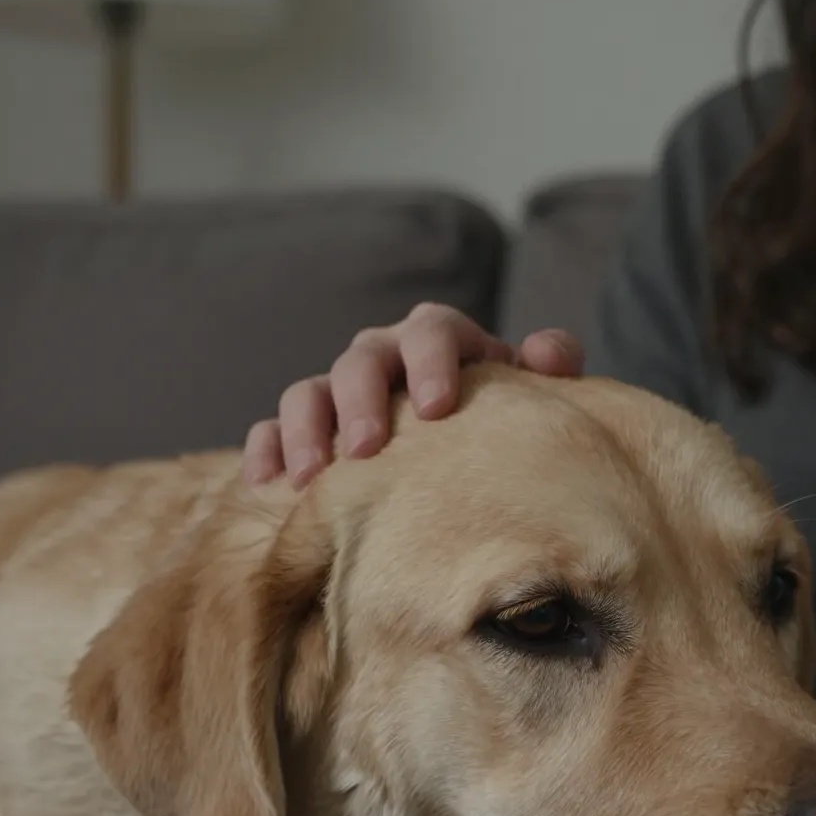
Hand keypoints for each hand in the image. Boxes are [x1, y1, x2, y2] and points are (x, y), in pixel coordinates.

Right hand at [242, 303, 585, 486]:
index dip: (432, 360)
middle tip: (368, 448)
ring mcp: (339, 391)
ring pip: (309, 392)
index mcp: (440, 341)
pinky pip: (271, 430)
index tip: (437, 407)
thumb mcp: (527, 393)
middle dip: (361, 399)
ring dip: (306, 430)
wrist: (463, 448)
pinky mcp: (306, 429)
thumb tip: (550, 353)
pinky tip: (266, 486)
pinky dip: (266, 451)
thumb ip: (546, 367)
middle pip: (362, 359)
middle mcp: (385, 357)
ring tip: (312, 479)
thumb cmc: (498, 418)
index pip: (433, 330)